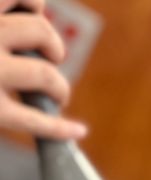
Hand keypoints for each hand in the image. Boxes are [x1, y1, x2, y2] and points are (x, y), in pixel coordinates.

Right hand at [0, 0, 87, 138]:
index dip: (32, 4)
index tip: (35, 14)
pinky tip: (78, 131)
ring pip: (45, 73)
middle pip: (38, 30)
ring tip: (56, 95)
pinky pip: (34, 120)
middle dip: (52, 47)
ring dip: (59, 86)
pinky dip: (60, 128)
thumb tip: (34, 10)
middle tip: (50, 61)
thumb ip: (0, 21)